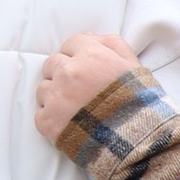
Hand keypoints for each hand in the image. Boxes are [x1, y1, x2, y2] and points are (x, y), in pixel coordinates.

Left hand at [36, 32, 140, 147]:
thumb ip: (112, 44)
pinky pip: (40, 112)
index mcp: (90, 55)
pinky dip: (52, 117)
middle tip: (79, 88)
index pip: (71, 44)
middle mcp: (68, 72)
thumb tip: (89, 37)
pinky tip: (69, 122)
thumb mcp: (134, 66)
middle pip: (52, 63)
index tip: (86, 68)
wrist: (136, 142)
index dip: (78, 55)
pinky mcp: (48, 121)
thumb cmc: (138, 104)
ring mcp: (55, 97)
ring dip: (55, 94)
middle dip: (63, 72)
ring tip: (75, 108)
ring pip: (43, 87)